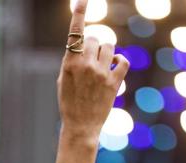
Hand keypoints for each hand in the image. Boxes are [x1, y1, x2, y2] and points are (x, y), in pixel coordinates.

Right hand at [58, 1, 128, 141]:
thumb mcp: (63, 80)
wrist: (80, 126)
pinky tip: (114, 67)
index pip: (75, 33)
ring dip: (105, 52)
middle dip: (92, 46)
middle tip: (90, 61)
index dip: (79, 13)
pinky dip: (119, 61)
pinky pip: (122, 60)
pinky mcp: (114, 82)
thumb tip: (84, 45)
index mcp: (69, 63)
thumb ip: (72, 60)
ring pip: (108, 46)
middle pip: (94, 38)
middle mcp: (85, 65)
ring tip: (101, 66)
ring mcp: (101, 73)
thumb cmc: (69, 103)